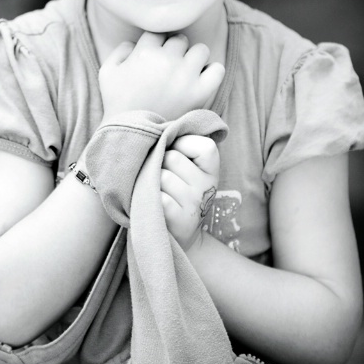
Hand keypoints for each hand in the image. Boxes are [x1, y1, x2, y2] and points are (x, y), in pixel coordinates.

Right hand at [98, 32, 224, 120]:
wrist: (133, 136)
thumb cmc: (118, 104)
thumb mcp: (107, 72)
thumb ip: (120, 50)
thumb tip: (136, 43)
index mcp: (144, 52)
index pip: (158, 33)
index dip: (155, 45)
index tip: (153, 59)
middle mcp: (167, 60)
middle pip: (179, 39)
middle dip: (174, 51)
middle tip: (168, 68)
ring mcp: (185, 75)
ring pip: (201, 50)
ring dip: (194, 59)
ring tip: (185, 73)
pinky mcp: (200, 92)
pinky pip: (217, 69)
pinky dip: (212, 72)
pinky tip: (200, 81)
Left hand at [160, 134, 219, 251]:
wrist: (177, 234)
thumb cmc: (175, 189)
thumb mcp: (187, 167)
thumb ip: (180, 145)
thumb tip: (164, 130)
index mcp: (211, 169)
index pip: (204, 145)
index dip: (183, 145)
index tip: (178, 156)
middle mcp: (207, 186)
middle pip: (173, 157)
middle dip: (161, 162)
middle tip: (164, 176)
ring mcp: (195, 204)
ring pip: (162, 176)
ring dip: (153, 181)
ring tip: (158, 190)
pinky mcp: (180, 220)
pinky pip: (160, 197)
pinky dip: (151, 198)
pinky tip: (156, 204)